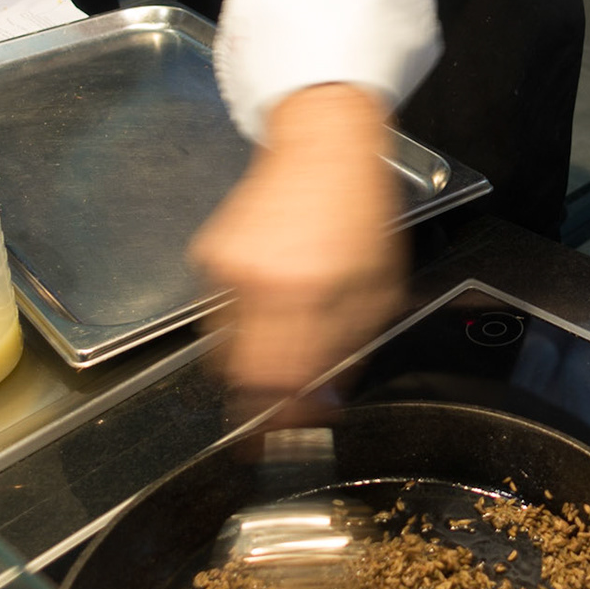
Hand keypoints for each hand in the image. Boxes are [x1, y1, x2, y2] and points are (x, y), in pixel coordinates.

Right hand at [189, 85, 404, 399]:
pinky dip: (241, 326)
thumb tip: (326, 402)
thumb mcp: (380, 286)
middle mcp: (259, 283)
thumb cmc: (360, 210)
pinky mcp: (209, 258)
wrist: (322, 145)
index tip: (284, 443)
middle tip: (278, 414)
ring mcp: (226, 270)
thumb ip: (352, 348)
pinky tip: (272, 303)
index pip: (282, 383)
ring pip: (224, 351)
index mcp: (308, 292)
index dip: (281, 423)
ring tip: (284, 346)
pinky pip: (218, 315)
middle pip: (241, 378)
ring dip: (249, 365)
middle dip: (258, 405)